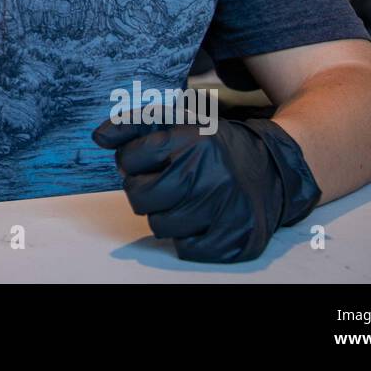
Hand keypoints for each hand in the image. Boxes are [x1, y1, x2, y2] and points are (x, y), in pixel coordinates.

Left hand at [91, 113, 320, 262]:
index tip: (148, 159)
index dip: (131, 160)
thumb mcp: (179, 123)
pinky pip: (184, 247)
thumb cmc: (214, 147)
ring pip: (158, 225)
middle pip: (138, 196)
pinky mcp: (234, 238)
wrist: (273, 170)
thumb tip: (98, 137)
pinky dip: (187, 235)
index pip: (130, 158)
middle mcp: (208, 173)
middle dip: (143, 189)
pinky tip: (201, 217)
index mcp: (193, 140)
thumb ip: (135, 124)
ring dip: (164, 213)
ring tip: (185, 198)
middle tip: (162, 182)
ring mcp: (223, 209)